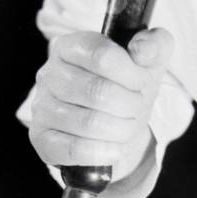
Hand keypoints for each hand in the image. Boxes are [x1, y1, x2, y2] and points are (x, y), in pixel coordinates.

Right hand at [29, 28, 173, 181]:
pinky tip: (116, 149)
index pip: (102, 56)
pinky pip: (73, 149)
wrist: (112, 123)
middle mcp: (50, 74)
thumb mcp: (146, 63)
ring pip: (88, 123)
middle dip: (129, 104)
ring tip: (128, 127)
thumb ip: (153, 45)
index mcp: (71, 47)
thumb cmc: (125, 88)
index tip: (142, 82)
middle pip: (97, 91)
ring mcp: (42, 107)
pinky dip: (103, 152)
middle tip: (137, 108)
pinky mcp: (43, 139)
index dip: (131, 73)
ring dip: (121, 129)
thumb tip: (144, 49)